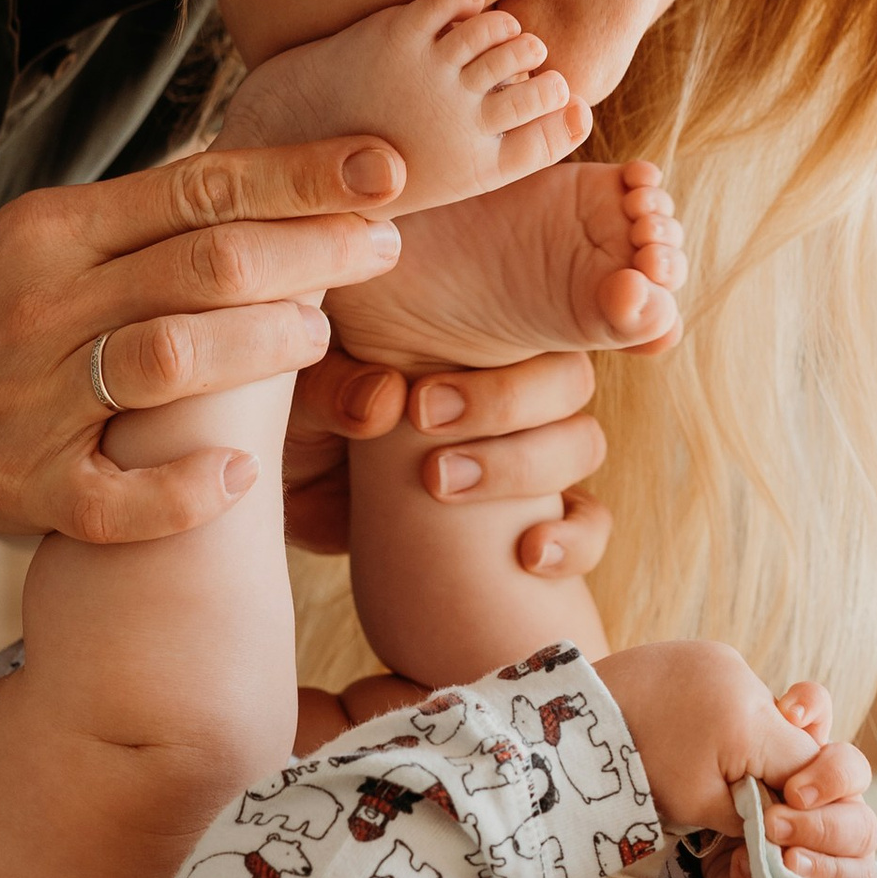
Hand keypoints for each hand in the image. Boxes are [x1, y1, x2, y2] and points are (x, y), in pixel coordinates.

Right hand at [0, 134, 407, 545]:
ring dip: (264, 348)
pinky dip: (187, 490)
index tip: (384, 170)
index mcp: (55, 230)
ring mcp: (32, 401)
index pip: (199, 187)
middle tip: (380, 250)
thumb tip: (281, 175)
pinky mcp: (24, 487)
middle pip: (203, 265)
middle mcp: (42, 305)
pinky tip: (239, 473)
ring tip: (316, 336)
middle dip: (311, 253)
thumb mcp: (47, 238)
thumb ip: (148, 218)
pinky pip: (118, 499)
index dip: (301, 178)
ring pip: (169, 361)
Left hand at [282, 347, 612, 582]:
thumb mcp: (299, 396)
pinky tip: (531, 556)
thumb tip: (385, 400)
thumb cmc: (296, 425)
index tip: (419, 406)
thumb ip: (337, 390)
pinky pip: (587, 524)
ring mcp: (524, 447)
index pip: (523, 320)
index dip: (495, 356)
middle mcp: (506, 382)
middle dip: (508, 410)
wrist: (289, 504)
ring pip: (579, 442)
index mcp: (460, 335)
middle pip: (566, 377)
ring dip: (527, 468)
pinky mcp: (529, 514)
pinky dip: (575, 540)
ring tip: (448, 491)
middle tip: (429, 450)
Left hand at [596, 644, 876, 856]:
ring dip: (751, 739)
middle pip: (791, 735)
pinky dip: (729, 717)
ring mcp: (727, 659)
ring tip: (703, 756)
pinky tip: (693, 732)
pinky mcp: (708, 652)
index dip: (797, 795)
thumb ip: (754, 816)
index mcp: (751, 721)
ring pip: (766, 713)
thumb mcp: (699, 807)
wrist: (580, 717)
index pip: (809, 763)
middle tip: (733, 787)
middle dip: (774, 766)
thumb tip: (783, 820)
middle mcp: (747, 679)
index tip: (771, 814)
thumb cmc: (637, 771)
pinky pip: (739, 692)